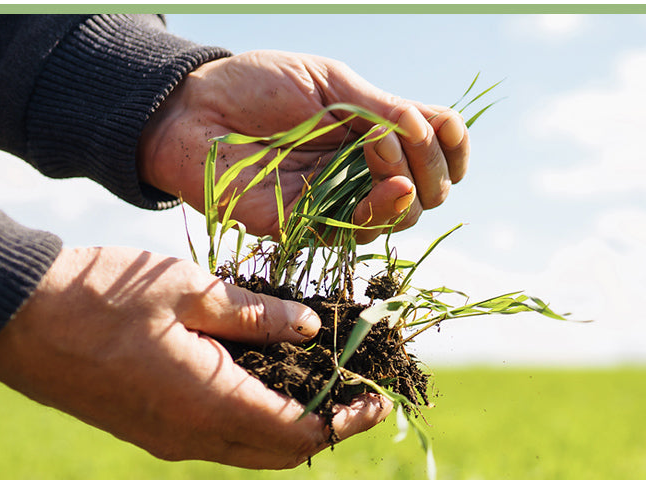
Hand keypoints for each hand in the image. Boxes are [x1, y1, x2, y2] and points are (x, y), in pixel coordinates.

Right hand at [0, 247, 391, 467]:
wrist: (10, 319)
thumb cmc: (97, 295)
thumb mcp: (187, 289)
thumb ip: (257, 312)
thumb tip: (316, 328)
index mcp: (210, 405)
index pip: (303, 434)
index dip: (348, 421)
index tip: (377, 399)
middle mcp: (193, 438)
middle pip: (283, 453)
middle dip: (328, 428)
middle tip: (356, 391)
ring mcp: (169, 440)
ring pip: (252, 450)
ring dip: (292, 426)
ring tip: (319, 382)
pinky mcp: (150, 431)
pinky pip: (221, 439)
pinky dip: (256, 419)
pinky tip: (265, 377)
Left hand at [137, 51, 469, 242]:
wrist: (191, 110)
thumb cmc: (255, 85)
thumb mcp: (328, 81)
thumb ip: (379, 107)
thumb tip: (429, 130)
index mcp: (373, 133)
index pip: (434, 150)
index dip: (454, 148)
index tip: (451, 134)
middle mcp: (362, 173)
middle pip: (427, 188)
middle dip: (433, 169)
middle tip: (407, 140)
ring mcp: (338, 202)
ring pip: (401, 215)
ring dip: (410, 186)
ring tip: (383, 151)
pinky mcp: (309, 228)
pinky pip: (359, 232)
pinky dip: (383, 210)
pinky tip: (389, 186)